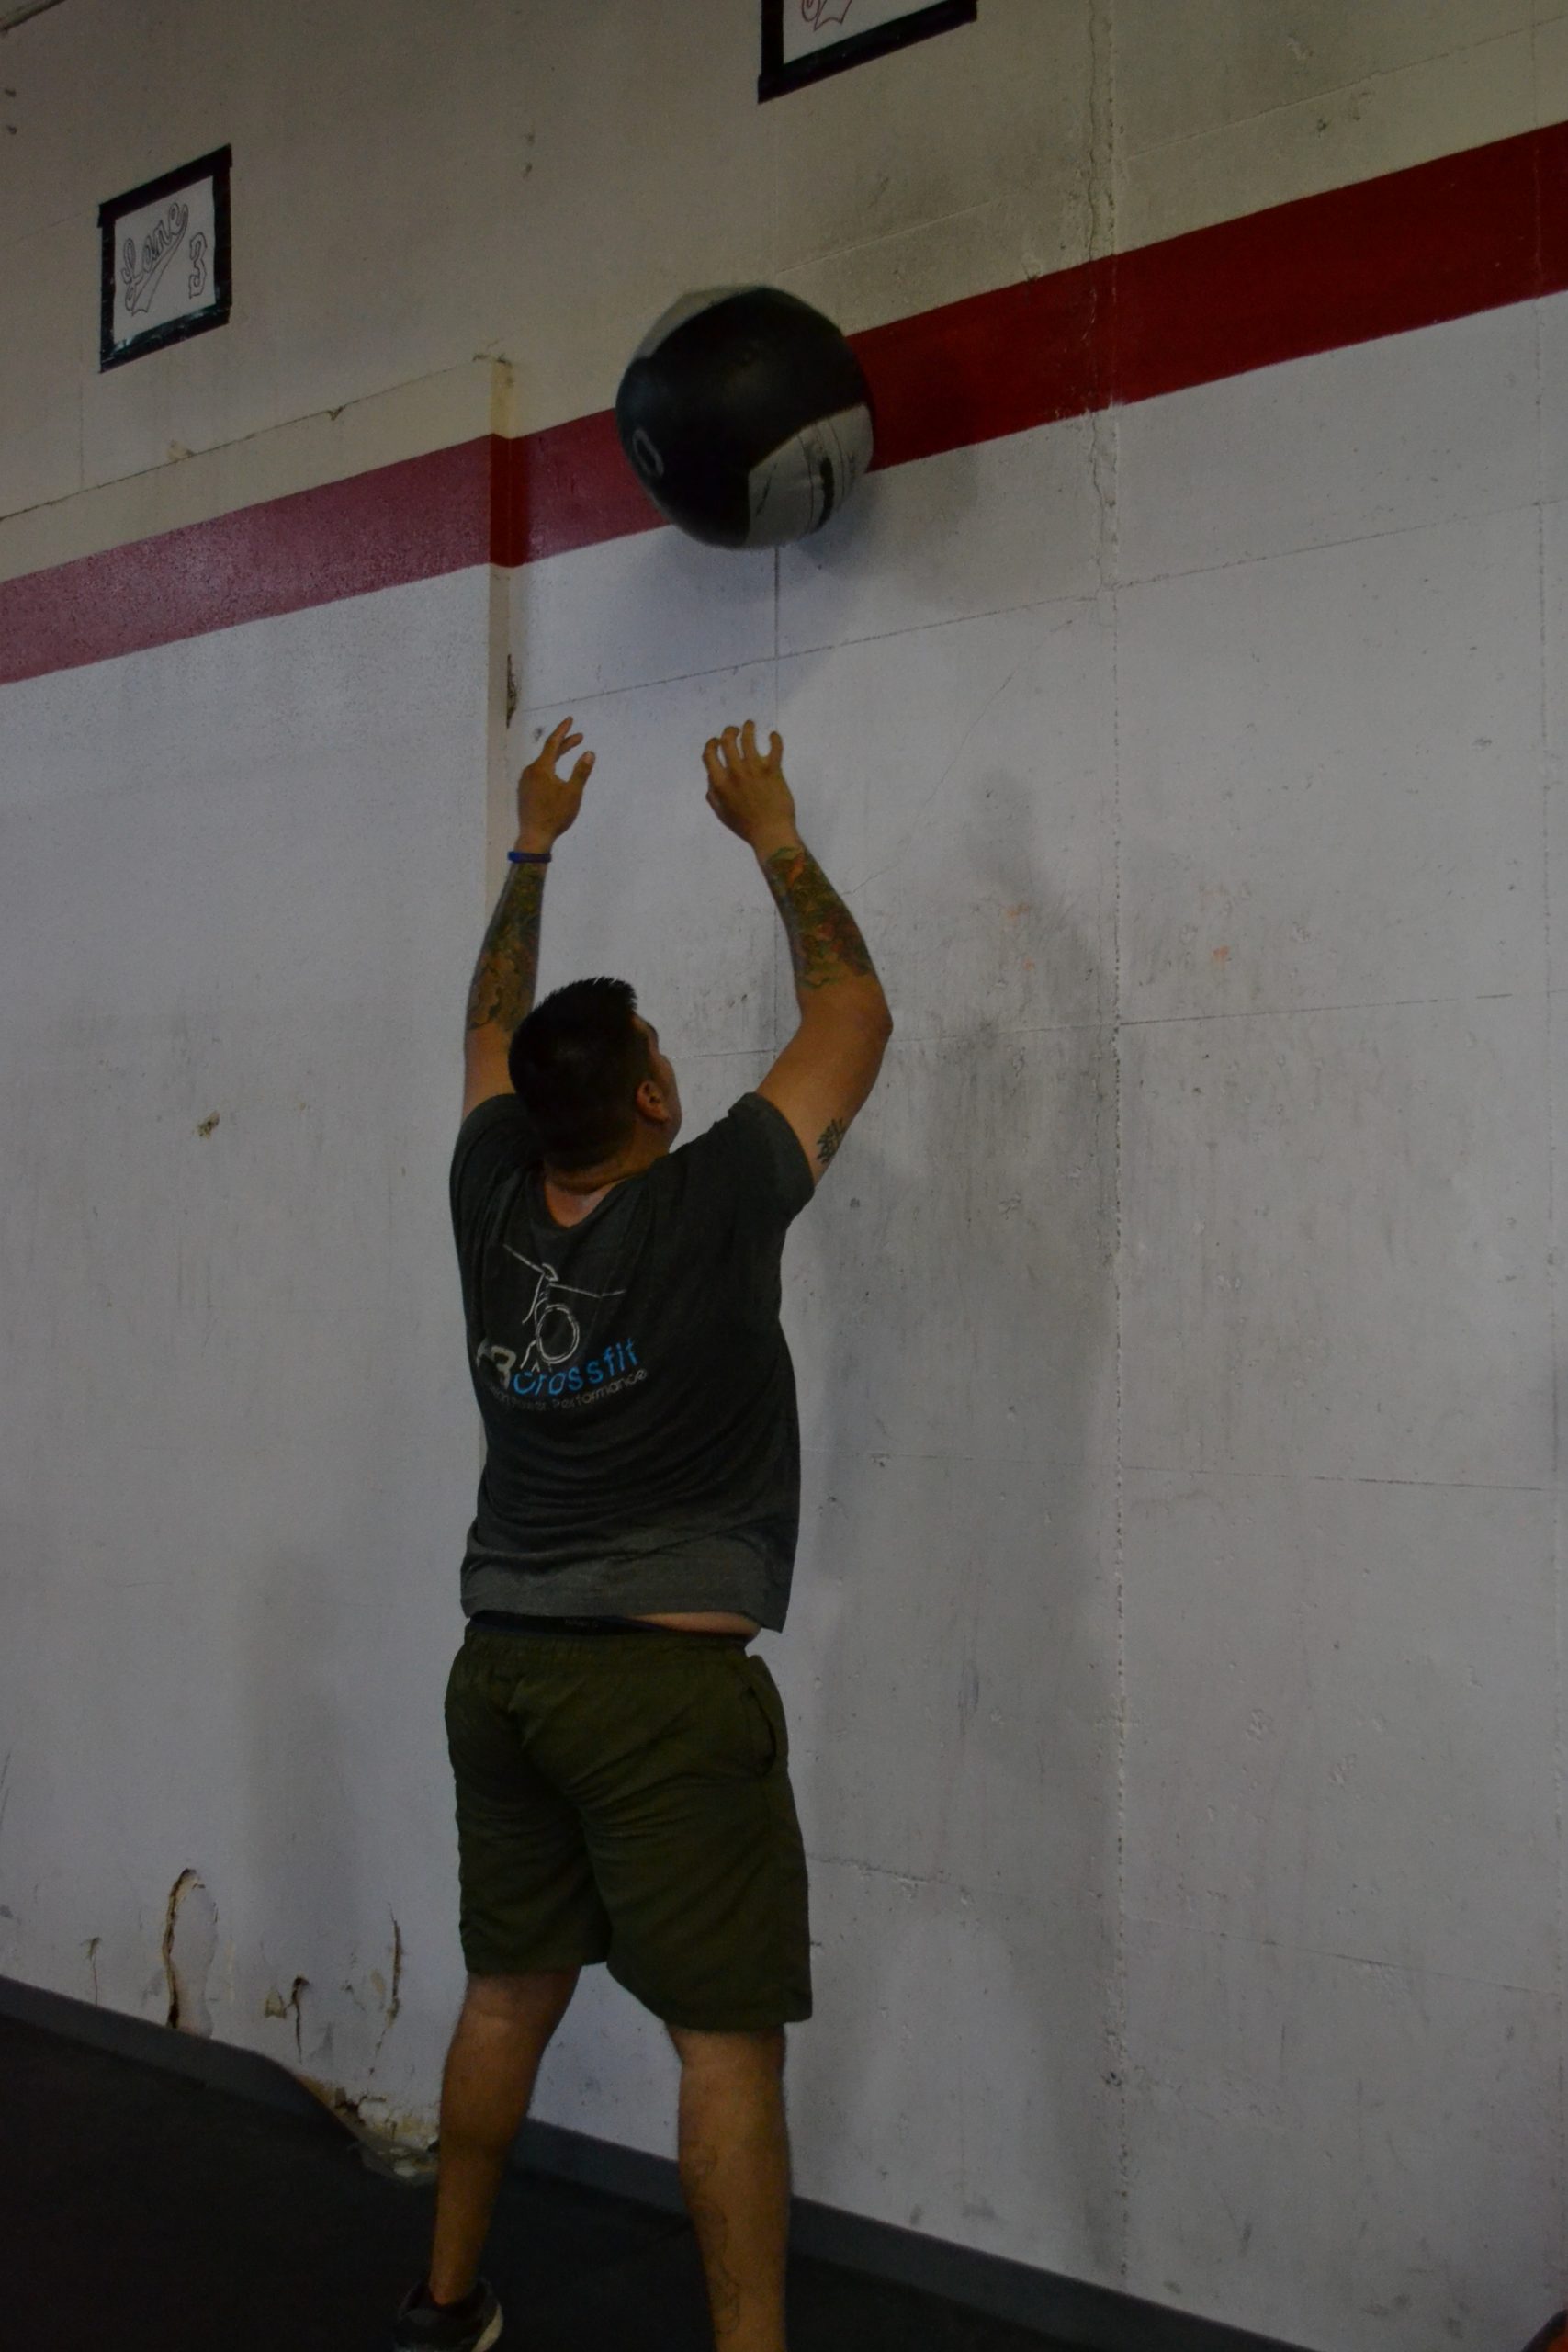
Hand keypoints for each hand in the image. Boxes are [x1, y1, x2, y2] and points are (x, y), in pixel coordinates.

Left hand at [516, 716, 594, 850]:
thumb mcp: (573, 793)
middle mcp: (530, 771)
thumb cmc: (555, 815)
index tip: (570, 719)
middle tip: (580, 737)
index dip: (563, 730)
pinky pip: (538, 773)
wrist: (534, 836)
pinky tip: (555, 774)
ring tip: (568, 753)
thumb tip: (590, 753)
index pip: (553, 743)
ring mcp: (525, 781)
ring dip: (557, 756)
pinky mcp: (524, 791)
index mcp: (541, 768)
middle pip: (548, 752)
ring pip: (543, 763)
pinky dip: (549, 768)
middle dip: (564, 743)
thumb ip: (581, 772)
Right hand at [702, 721, 798, 852]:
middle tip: (735, 729)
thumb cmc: (746, 827)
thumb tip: (710, 780)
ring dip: (748, 727)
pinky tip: (774, 736)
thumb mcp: (722, 814)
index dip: (711, 744)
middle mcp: (734, 772)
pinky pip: (775, 747)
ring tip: (750, 725)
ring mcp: (754, 770)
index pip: (709, 754)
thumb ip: (713, 796)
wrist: (770, 834)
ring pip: (748, 738)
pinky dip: (775, 738)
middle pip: (727, 741)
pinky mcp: (772, 771)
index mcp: (719, 782)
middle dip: (729, 731)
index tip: (716, 741)